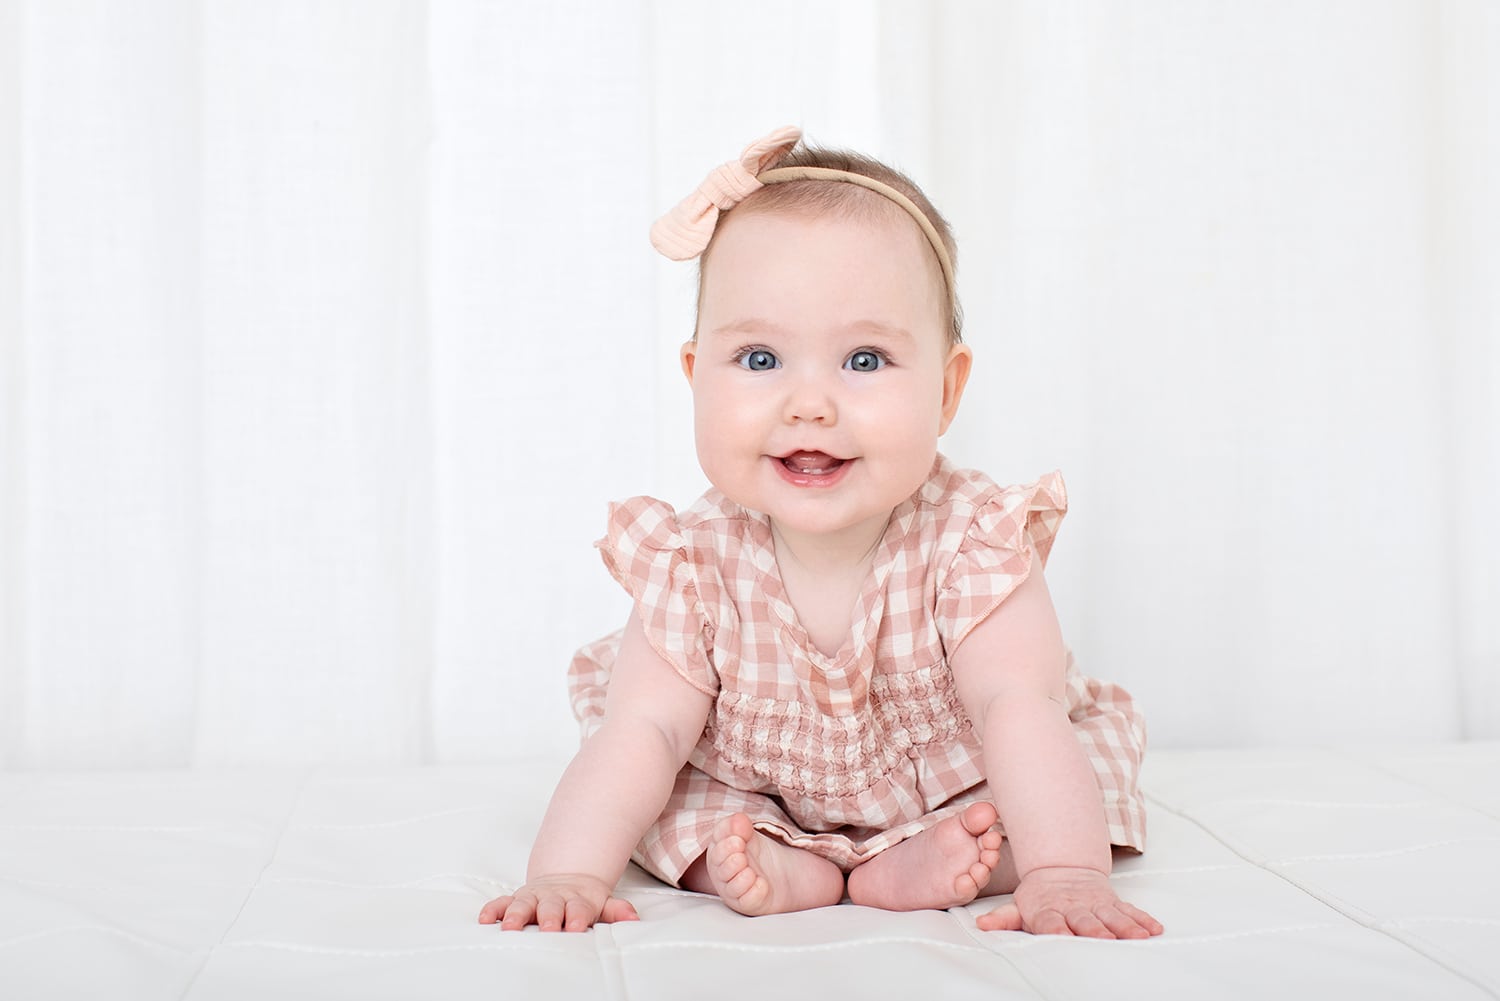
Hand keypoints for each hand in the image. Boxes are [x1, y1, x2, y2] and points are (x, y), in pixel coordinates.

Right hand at [478, 873, 639, 931]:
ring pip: (523, 904)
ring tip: (511, 926)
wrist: (565, 878)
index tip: (577, 927)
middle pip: (550, 907)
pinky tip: (485, 919)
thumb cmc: (583, 899)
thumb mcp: (602, 902)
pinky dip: (493, 909)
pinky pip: (502, 903)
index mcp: (576, 900)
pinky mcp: (517, 899)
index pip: (578, 909)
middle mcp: (553, 898)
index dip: (578, 916)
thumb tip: (632, 918)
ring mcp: (533, 898)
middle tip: (548, 927)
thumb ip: (615, 910)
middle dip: (549, 917)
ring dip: (516, 914)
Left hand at [976, 866, 1162, 938]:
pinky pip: (1129, 911)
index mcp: (1049, 910)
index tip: (1061, 937)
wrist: (1062, 868)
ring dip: (1126, 926)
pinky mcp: (1112, 903)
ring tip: (1139, 936)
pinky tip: (1154, 929)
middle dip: (1095, 930)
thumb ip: (1004, 918)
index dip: (1056, 929)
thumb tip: (982, 926)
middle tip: (1104, 939)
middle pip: (1085, 921)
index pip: (1050, 922)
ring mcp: (1096, 904)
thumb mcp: (1019, 905)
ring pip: (1112, 916)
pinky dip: (1142, 919)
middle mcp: (1074, 908)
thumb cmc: (1040, 896)